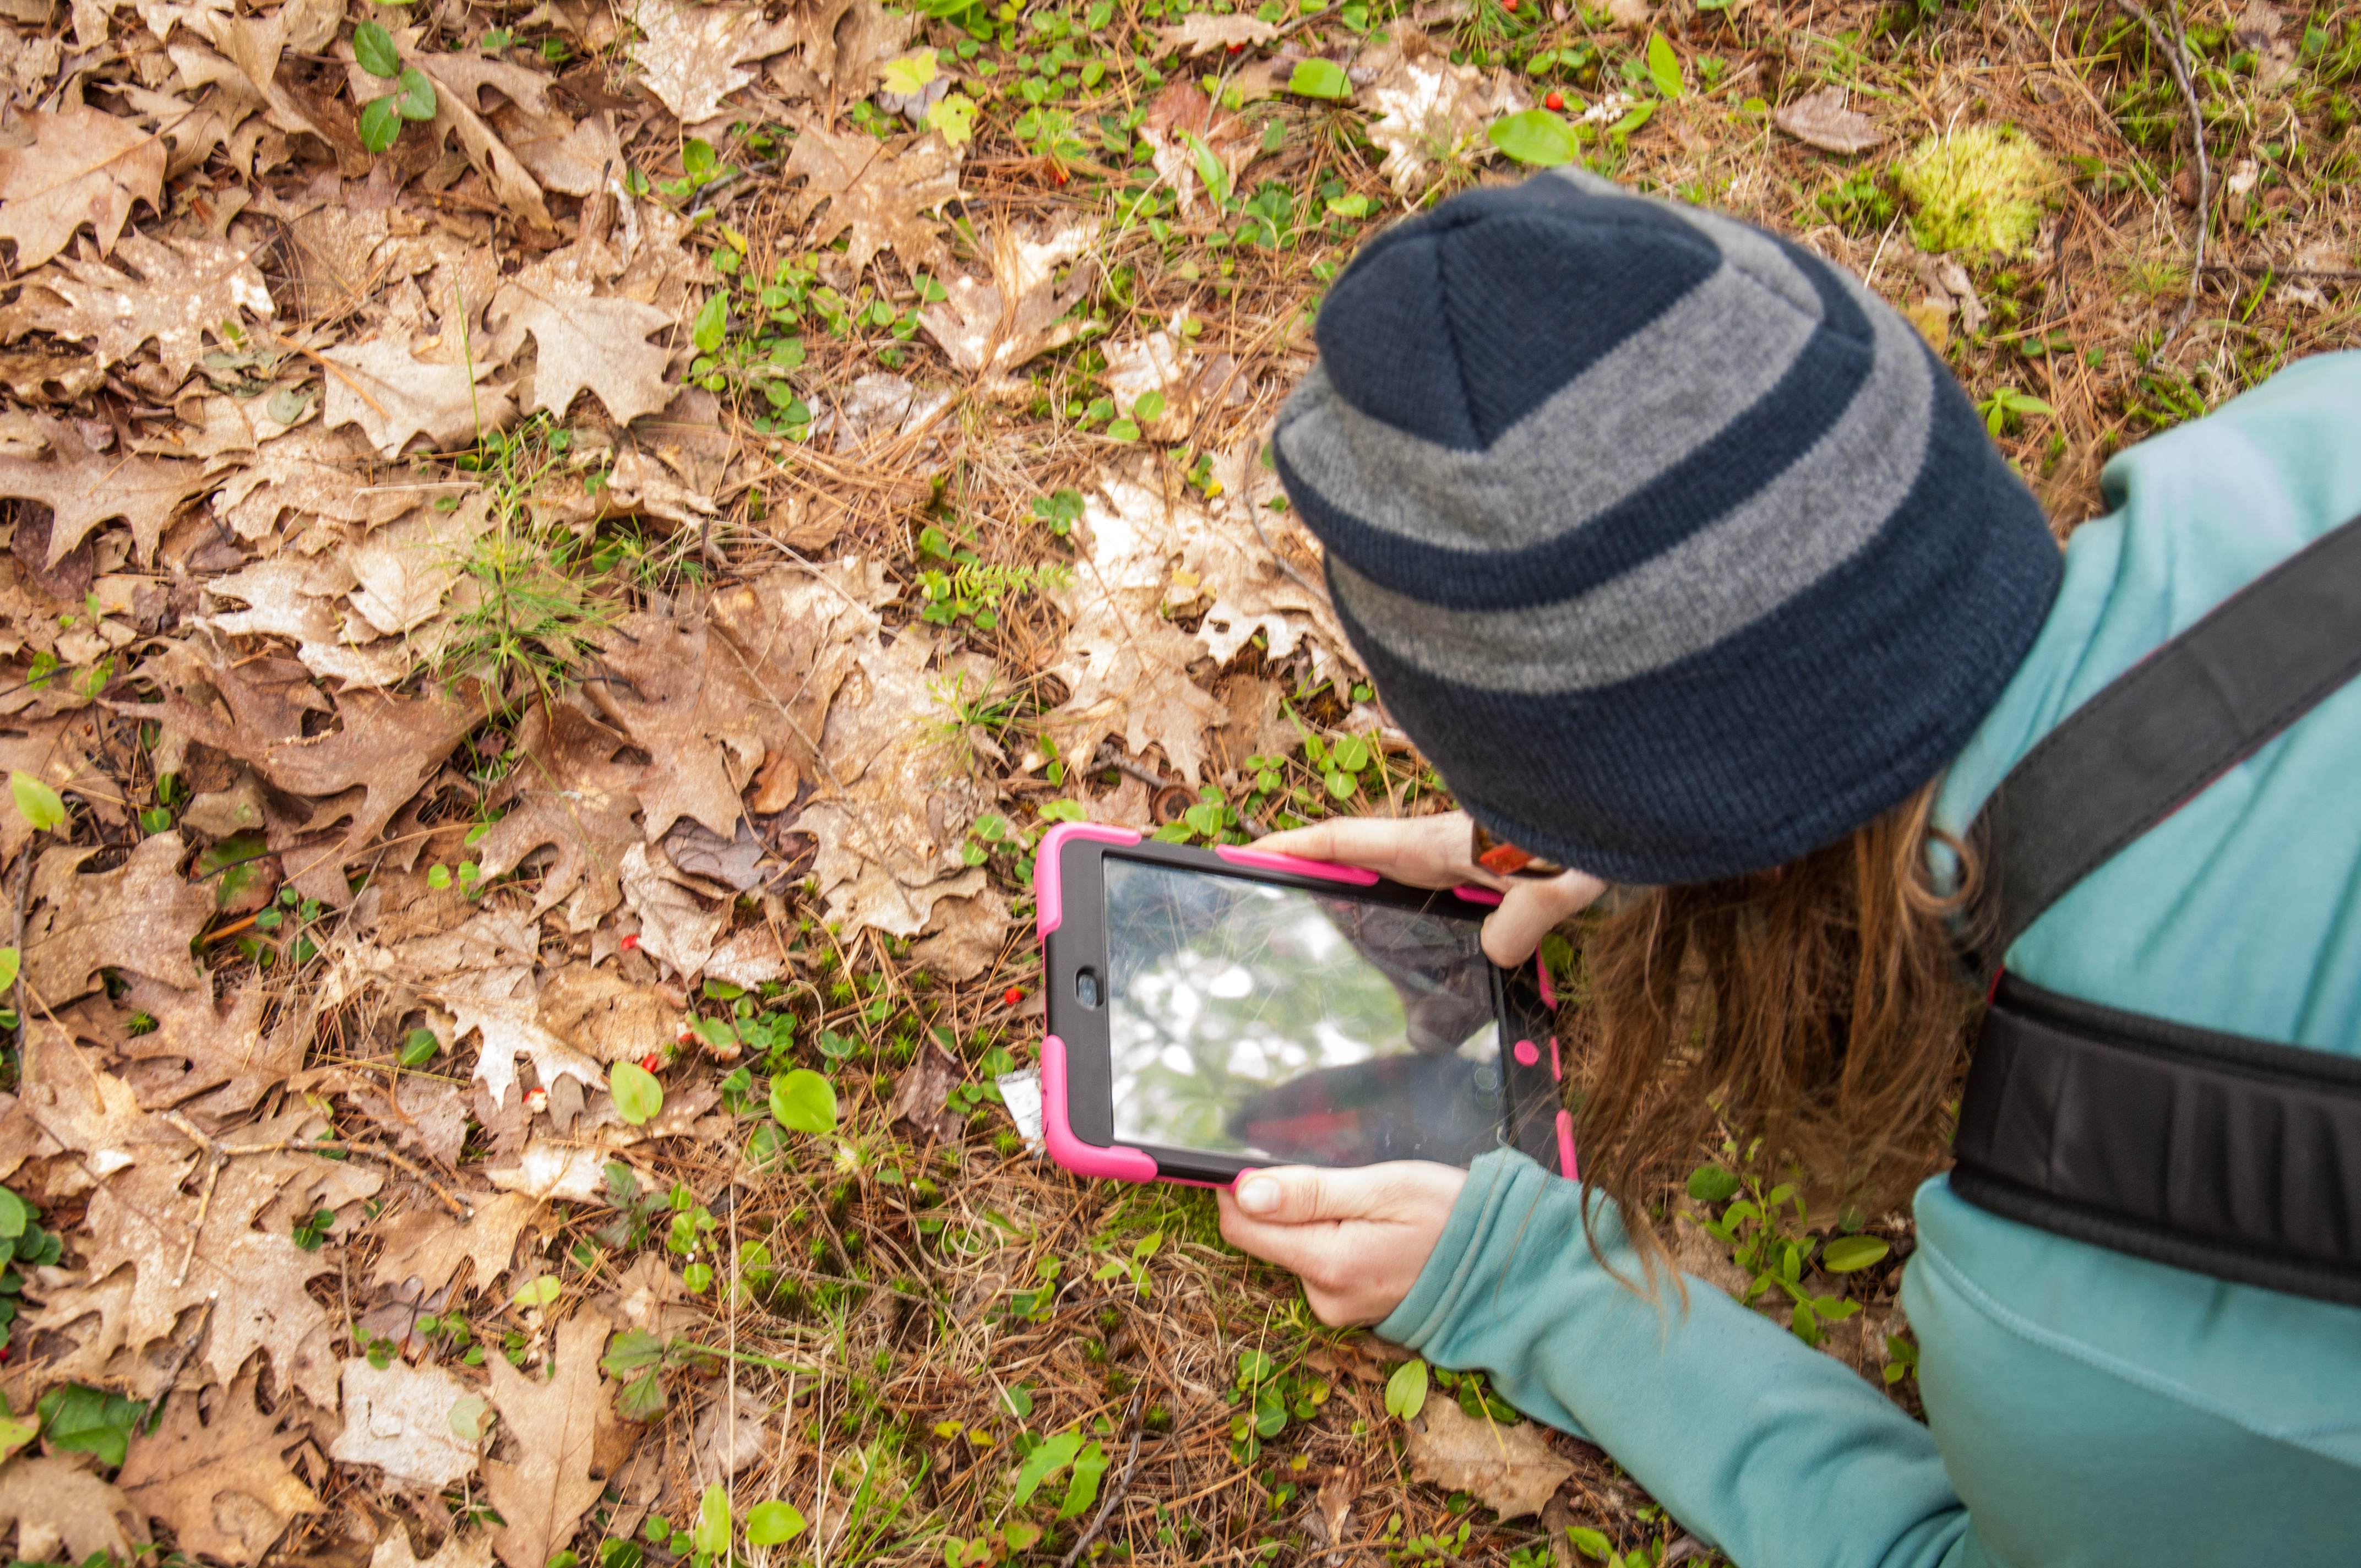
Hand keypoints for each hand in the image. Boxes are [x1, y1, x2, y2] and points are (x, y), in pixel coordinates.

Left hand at [1217, 1162, 1467, 1324]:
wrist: (1502, 1265)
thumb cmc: (1452, 1216)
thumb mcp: (1383, 1188)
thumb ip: (1310, 1192)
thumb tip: (1244, 1191)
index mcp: (1329, 1265)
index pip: (1243, 1228)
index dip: (1237, 1188)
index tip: (1255, 1160)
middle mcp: (1325, 1297)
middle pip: (1269, 1237)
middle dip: (1291, 1203)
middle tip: (1347, 1183)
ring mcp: (1337, 1308)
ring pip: (1296, 1248)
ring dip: (1317, 1220)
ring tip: (1371, 1208)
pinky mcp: (1349, 1308)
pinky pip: (1321, 1264)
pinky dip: (1335, 1239)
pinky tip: (1374, 1230)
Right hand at [1257, 812, 1605, 964]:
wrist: (1638, 794)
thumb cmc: (1594, 826)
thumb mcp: (1558, 874)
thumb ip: (1523, 913)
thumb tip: (1494, 953)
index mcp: (1438, 842)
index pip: (1348, 842)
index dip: (1293, 847)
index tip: (1246, 853)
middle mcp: (1444, 848)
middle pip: (1359, 862)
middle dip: (1311, 877)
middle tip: (1266, 901)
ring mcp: (1466, 858)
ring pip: (1397, 883)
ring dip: (1362, 903)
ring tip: (1324, 941)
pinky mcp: (1494, 872)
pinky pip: (1438, 902)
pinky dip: (1415, 923)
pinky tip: (1420, 965)